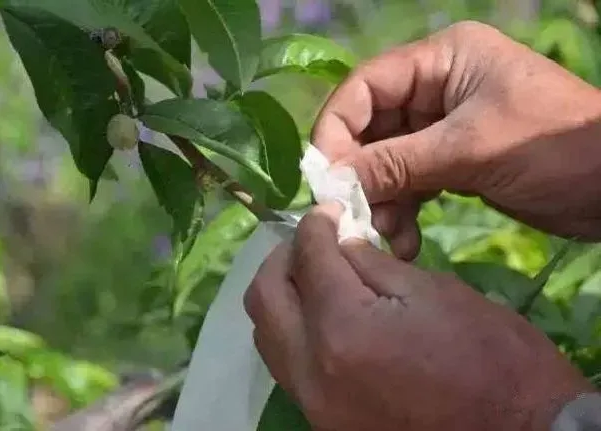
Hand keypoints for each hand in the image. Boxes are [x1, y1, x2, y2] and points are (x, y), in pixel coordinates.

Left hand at [245, 204, 593, 430]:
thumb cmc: (492, 357)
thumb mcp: (434, 292)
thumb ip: (371, 263)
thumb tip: (339, 241)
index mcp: (343, 328)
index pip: (306, 257)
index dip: (315, 223)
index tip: (331, 211)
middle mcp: (312, 368)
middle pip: (264, 296)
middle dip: (285, 257)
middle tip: (315, 241)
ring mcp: (313, 401)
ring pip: (266, 334)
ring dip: (284, 295)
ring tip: (317, 276)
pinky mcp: (322, 419)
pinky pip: (286, 364)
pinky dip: (294, 330)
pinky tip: (325, 315)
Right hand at [312, 20, 600, 259]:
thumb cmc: (553, 149)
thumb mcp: (471, 151)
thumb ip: (397, 163)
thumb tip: (333, 180)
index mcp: (441, 60)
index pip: (366, 86)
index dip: (337, 130)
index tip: (325, 179)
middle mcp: (436, 87)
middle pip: (372, 127)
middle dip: (362, 175)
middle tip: (355, 217)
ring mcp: (443, 126)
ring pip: (388, 161)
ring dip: (383, 201)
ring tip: (388, 237)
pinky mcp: (453, 160)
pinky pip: (411, 183)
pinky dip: (404, 212)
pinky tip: (407, 242)